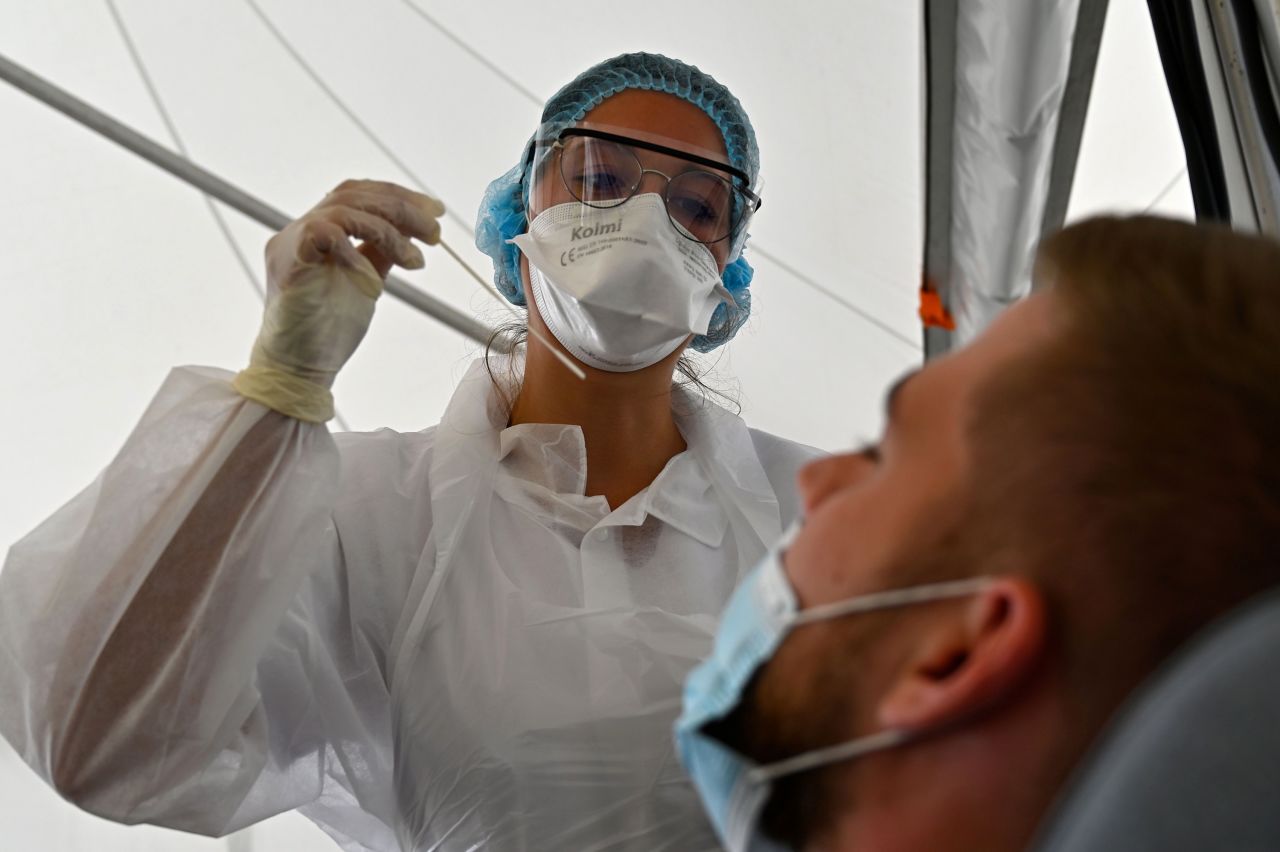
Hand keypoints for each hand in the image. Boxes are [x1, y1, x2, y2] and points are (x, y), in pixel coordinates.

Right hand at [233, 180, 444, 420]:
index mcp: (317, 230)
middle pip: (352, 194)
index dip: (398, 195)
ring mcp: (290, 243)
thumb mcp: (365, 282)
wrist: (298, 371)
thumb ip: (380, 254)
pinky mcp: (287, 262)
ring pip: (344, 210)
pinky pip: (325, 234)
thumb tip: (412, 233)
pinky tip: (374, 281)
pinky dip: (357, 254)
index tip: (434, 211)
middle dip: (401, 208)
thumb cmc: (328, 332)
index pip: (357, 194)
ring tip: (415, 261)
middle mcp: (300, 229)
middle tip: (434, 233)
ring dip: (389, 231)